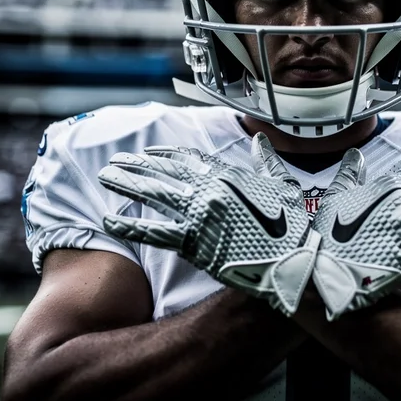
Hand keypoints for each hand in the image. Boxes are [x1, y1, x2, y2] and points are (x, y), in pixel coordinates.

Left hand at [97, 133, 318, 315]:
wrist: (295, 261)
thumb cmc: (294, 226)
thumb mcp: (285, 185)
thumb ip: (268, 161)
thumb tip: (260, 139)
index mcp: (231, 174)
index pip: (190, 159)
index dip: (166, 155)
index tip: (148, 153)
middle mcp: (211, 189)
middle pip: (165, 171)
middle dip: (137, 165)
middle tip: (114, 161)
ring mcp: (200, 214)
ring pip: (154, 194)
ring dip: (127, 183)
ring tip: (105, 176)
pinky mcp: (195, 242)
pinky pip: (154, 232)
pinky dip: (129, 226)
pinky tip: (108, 220)